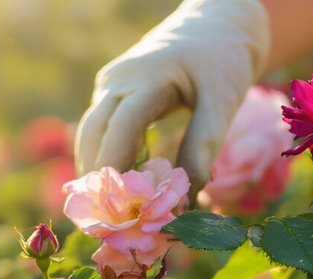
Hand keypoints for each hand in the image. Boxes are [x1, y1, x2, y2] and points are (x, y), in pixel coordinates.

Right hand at [74, 0, 269, 193]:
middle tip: (106, 218)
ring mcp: (110, 83)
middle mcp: (120, 78)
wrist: (215, 26)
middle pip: (94, 132)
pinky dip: (104, 157)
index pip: (121, 125)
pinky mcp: (109, 91)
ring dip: (95, 169)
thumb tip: (185, 198)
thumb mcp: (223, 101)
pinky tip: (116, 187)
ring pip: (89, 132)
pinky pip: (98, 128)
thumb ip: (204, 145)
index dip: (115, 164)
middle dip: (97, 176)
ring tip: (108, 210)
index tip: (118, 204)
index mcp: (149, 76)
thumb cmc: (222, 63)